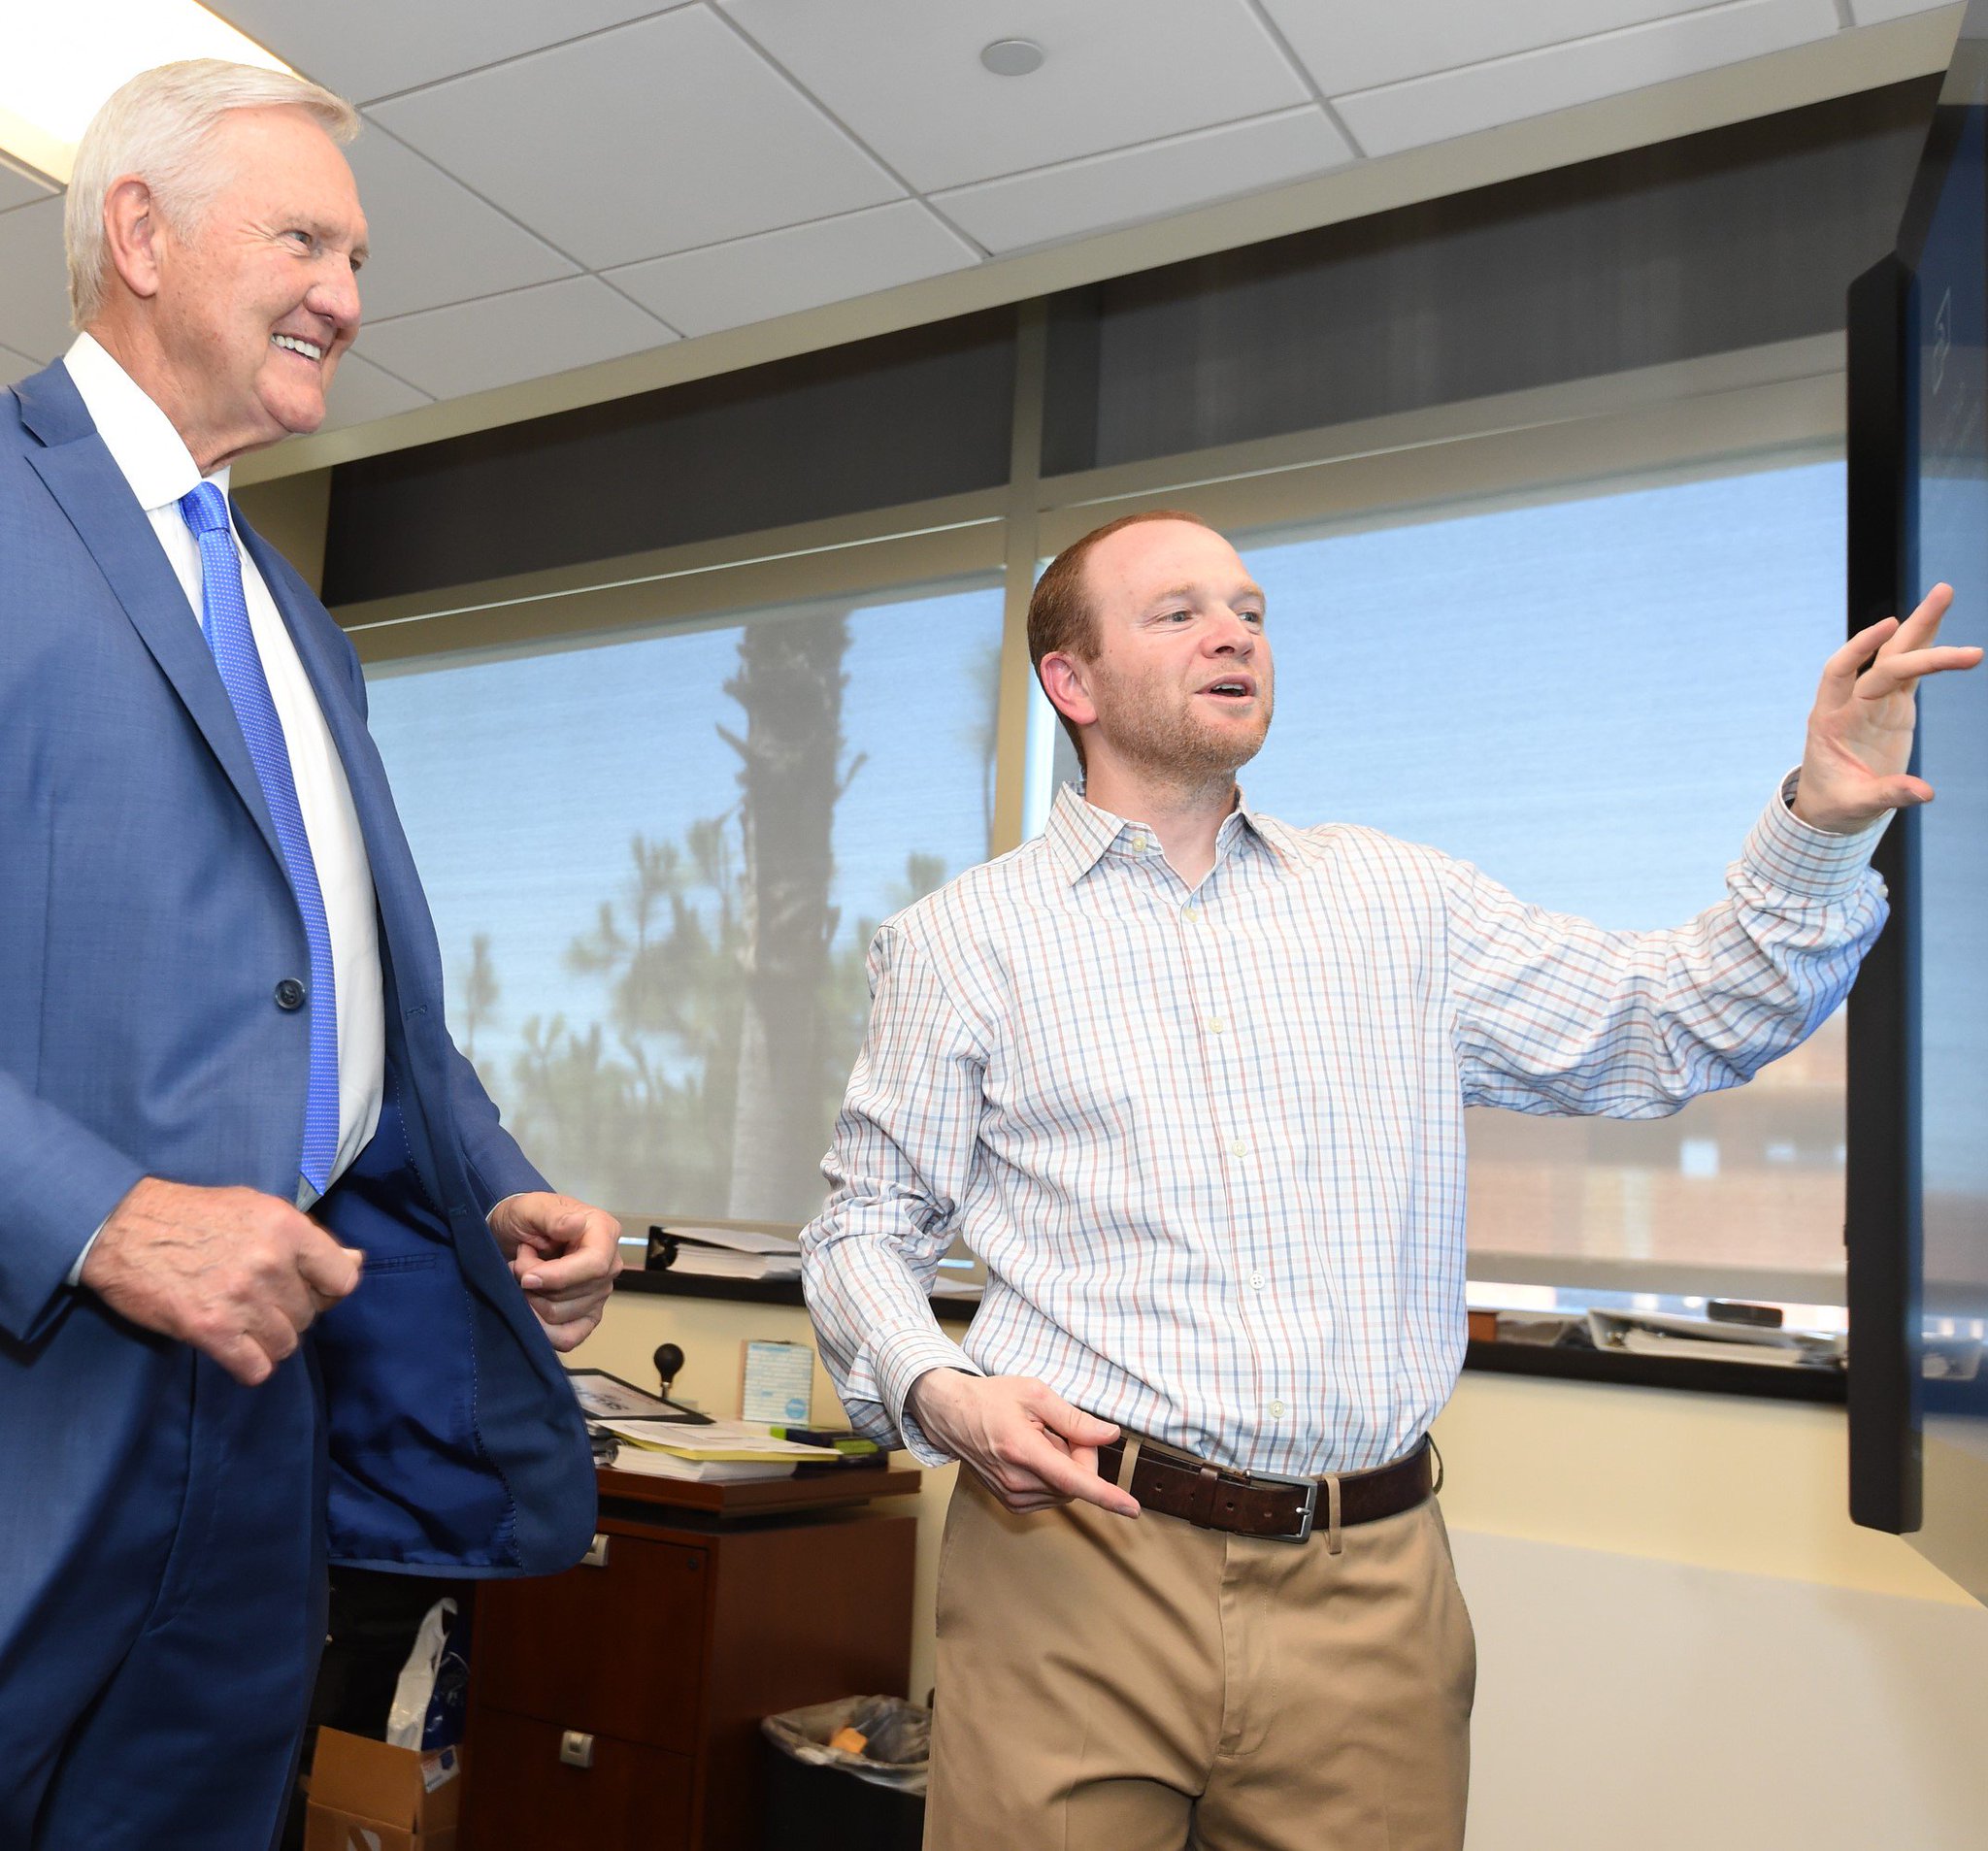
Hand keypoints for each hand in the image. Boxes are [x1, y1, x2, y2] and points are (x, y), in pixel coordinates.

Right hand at [80, 1176, 363, 1385]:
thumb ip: (307, 1240)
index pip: (343, 1279)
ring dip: (268, 1340)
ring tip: (243, 1322)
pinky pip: (256, 1368)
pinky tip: (233, 1347)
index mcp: (287, 1228)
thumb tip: (357, 1263)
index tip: (308, 1290)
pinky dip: (249, 1364)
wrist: (121, 1229)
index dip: (327, 1290)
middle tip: (259, 1302)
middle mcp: (270, 1263)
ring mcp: (241, 1298)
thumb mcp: (257, 1209)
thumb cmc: (192, 1216)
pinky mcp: (210, 1329)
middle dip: (289, 1313)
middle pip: (310, 1315)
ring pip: (286, 1344)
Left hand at [488, 1192, 622, 1350]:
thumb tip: (576, 1225)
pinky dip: (543, 1331)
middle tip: (518, 1263)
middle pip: (573, 1295)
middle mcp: (610, 1265)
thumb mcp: (532, 1207)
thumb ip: (553, 1217)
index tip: (525, 1276)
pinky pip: (569, 1338)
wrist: (515, 1233)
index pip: (594, 1265)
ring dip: (531, 1300)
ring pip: (562, 1316)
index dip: (558, 1277)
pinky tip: (529, 1311)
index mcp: (604, 1232)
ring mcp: (600, 1293)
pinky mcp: (586, 1316)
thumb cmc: (526, 1216)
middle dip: (534, 1285)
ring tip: (523, 1276)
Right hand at [906, 1368, 1138, 1517]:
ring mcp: (1012, 1495)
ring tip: (1038, 1439)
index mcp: (1022, 1450)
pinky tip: (1033, 1455)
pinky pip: (1051, 1495)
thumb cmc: (992, 1399)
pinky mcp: (1011, 1503)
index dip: (1106, 1495)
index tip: (1131, 1508)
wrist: (951, 1415)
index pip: (1072, 1480)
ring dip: (1064, 1466)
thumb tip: (1109, 1435)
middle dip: (1080, 1456)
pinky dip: (1053, 1477)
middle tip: (1059, 1429)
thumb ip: (1075, 1418)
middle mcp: (1016, 1480)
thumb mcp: (1035, 1393)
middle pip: (1075, 1480)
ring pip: (1065, 1490)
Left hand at [1793, 583, 1980, 832]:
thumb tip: (1925, 793)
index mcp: (1832, 719)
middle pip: (1881, 658)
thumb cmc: (1838, 804)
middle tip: (1944, 596)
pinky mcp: (1892, 707)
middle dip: (1912, 629)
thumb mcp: (1858, 804)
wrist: (1831, 808)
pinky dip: (1928, 651)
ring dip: (1923, 627)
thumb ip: (1889, 794)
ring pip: (1898, 657)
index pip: (1842, 672)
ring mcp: (1873, 702)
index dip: (1860, 648)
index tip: (1889, 625)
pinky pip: (1910, 673)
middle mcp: (1852, 702)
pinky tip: (1945, 629)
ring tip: (1945, 591)